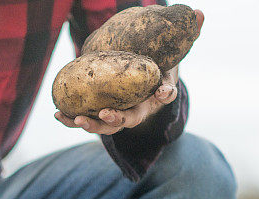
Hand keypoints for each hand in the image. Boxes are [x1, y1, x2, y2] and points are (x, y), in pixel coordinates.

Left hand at [55, 9, 203, 134]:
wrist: (139, 78)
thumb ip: (187, 35)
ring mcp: (118, 113)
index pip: (164, 96)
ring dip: (90, 125)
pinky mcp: (99, 112)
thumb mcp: (172, 50)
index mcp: (156, 94)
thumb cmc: (156, 64)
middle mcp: (137, 108)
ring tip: (75, 119)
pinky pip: (86, 118)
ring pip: (105, 125)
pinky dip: (72, 118)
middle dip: (115, 120)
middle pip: (128, 120)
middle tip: (105, 114)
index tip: (162, 92)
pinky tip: (58, 114)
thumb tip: (200, 13)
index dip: (164, 95)